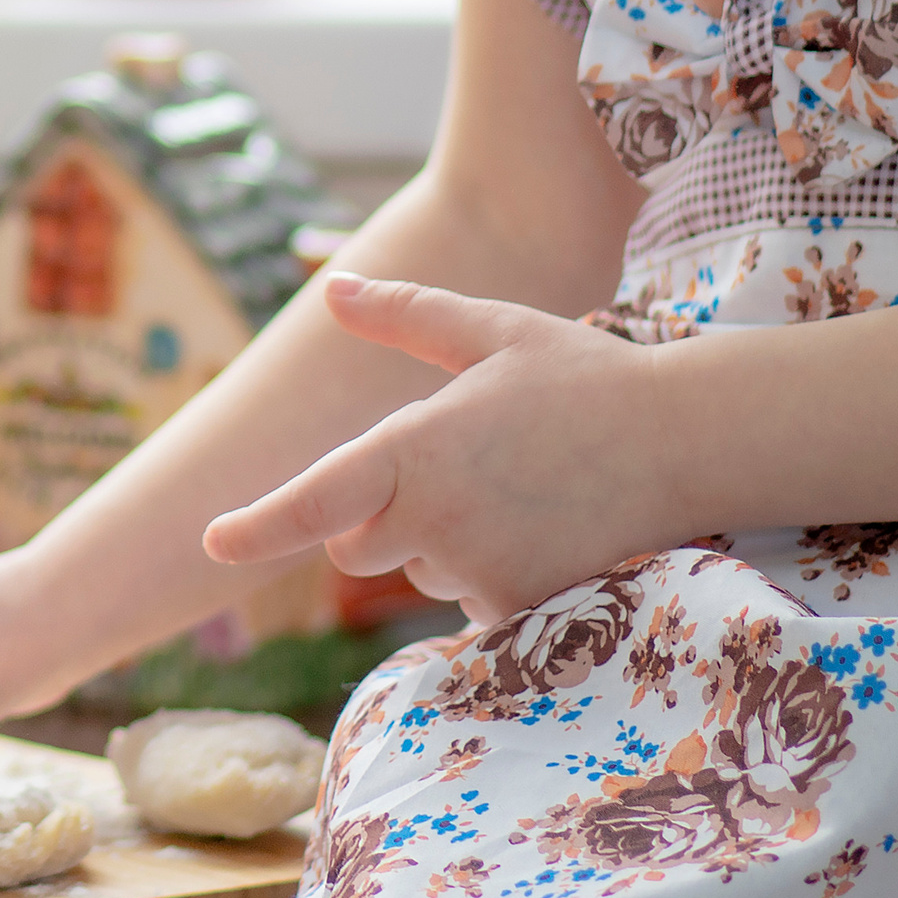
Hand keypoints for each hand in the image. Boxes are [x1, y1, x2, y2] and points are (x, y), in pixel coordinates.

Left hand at [201, 273, 678, 626]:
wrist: (686, 440)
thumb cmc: (580, 375)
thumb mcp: (488, 330)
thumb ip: (402, 313)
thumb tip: (330, 287)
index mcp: (415, 448)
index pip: (318, 500)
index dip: (259, 526)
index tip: (211, 541)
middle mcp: (438, 518)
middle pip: (359, 544)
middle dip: (381, 515)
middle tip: (460, 466)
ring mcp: (482, 571)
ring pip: (419, 570)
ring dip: (444, 541)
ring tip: (518, 491)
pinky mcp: (525, 610)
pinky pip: (473, 602)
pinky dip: (492, 576)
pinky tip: (542, 531)